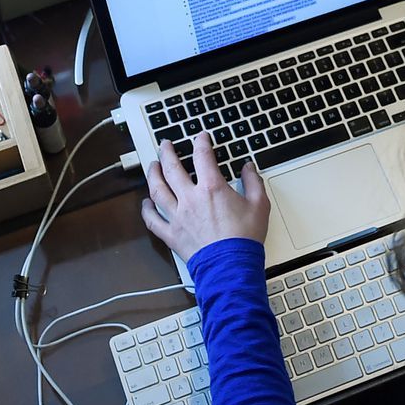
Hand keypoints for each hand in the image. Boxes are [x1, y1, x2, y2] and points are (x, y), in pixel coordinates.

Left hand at [140, 133, 269, 261]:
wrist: (231, 267)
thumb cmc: (244, 239)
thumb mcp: (259, 205)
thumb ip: (254, 182)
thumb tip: (249, 168)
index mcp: (211, 188)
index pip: (202, 156)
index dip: (201, 142)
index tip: (200, 137)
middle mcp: (190, 198)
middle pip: (172, 168)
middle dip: (167, 153)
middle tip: (165, 145)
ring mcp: (178, 216)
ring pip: (157, 190)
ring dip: (153, 175)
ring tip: (152, 166)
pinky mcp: (172, 234)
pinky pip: (153, 220)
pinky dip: (146, 210)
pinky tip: (145, 203)